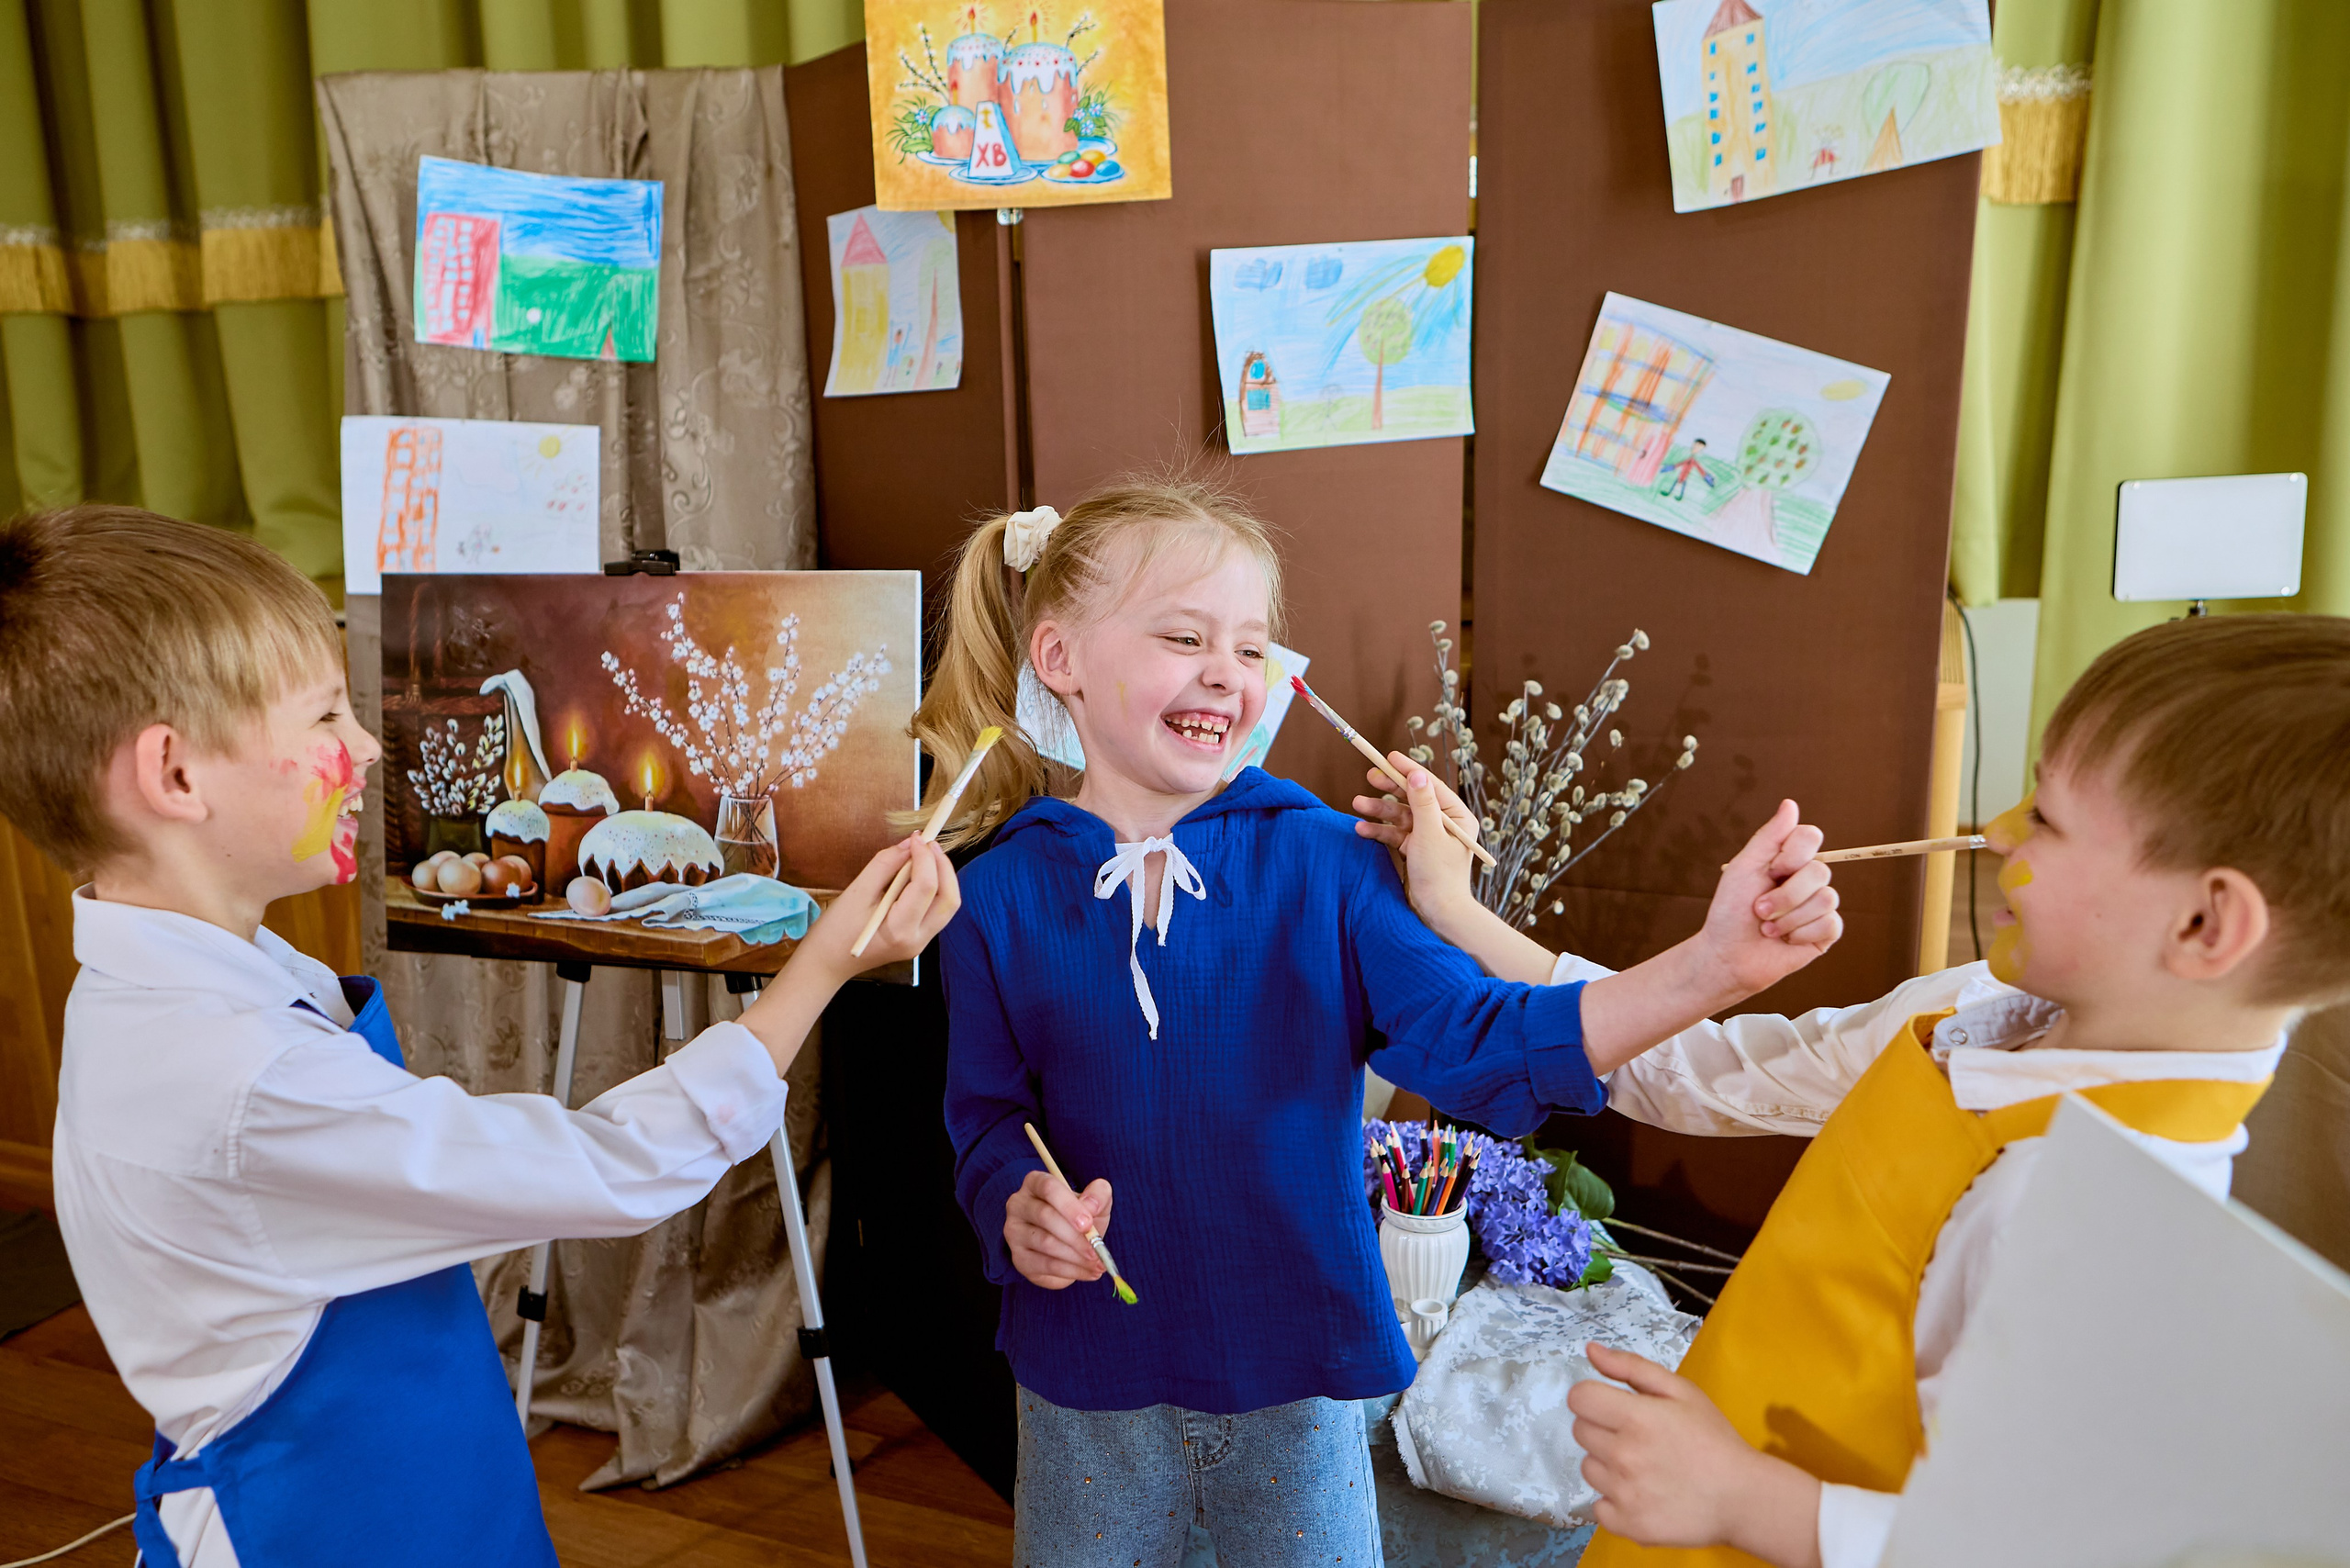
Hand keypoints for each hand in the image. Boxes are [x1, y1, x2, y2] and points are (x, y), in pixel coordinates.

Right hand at [792, 834, 961, 983]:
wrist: (827, 963)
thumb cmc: (835, 929)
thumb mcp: (857, 891)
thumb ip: (885, 865)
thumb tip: (909, 845)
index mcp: (900, 929)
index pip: (926, 887)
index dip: (925, 857)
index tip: (917, 837)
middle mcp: (917, 939)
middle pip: (949, 899)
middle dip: (944, 867)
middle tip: (928, 844)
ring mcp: (921, 943)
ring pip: (948, 906)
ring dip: (943, 877)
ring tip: (925, 855)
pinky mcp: (918, 939)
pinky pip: (937, 911)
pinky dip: (935, 889)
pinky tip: (919, 874)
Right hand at [1005, 1168, 1113, 1289]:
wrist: (1068, 1246)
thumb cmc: (1080, 1217)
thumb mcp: (1094, 1202)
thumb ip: (1098, 1195)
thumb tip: (1091, 1205)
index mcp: (1035, 1183)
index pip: (1048, 1188)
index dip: (1069, 1206)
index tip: (1088, 1223)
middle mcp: (1018, 1204)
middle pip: (1045, 1216)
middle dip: (1075, 1236)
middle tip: (1096, 1251)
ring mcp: (1014, 1231)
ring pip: (1045, 1243)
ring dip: (1076, 1257)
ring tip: (1097, 1264)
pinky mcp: (1018, 1257)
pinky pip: (1045, 1265)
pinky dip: (1071, 1271)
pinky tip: (1088, 1272)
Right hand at [1352, 751, 1478, 917]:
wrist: (1435, 913)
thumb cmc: (1439, 875)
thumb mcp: (1429, 834)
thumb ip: (1422, 803)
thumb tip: (1418, 774)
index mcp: (1457, 817)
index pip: (1430, 786)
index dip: (1409, 770)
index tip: (1390, 757)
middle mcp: (1443, 824)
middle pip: (1413, 797)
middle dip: (1390, 788)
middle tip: (1370, 776)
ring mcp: (1427, 837)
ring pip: (1400, 815)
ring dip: (1378, 810)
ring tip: (1356, 804)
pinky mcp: (1414, 850)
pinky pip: (1394, 834)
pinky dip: (1378, 831)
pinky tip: (1361, 829)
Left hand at [1570, 1342, 1821, 1567]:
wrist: (1742, 1497)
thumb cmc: (1713, 1439)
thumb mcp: (1681, 1391)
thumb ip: (1631, 1367)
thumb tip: (1591, 1349)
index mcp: (1636, 1417)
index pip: (1579, 1398)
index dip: (1593, 1399)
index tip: (1613, 1407)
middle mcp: (1624, 1456)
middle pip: (1581, 1432)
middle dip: (1604, 1430)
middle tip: (1639, 1439)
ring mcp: (1624, 1494)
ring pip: (1589, 1469)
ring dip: (1608, 1466)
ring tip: (1645, 1468)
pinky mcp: (1628, 1525)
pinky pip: (1599, 1507)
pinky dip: (1615, 1502)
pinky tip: (1643, 1495)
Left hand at [1695, 800, 1840, 999]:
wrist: (1728, 955)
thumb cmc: (1731, 911)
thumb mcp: (1744, 868)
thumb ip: (1769, 837)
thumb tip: (1790, 804)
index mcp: (1789, 860)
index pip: (1811, 837)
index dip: (1793, 854)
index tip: (1770, 870)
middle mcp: (1807, 880)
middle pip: (1819, 871)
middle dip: (1784, 895)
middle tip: (1759, 909)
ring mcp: (1819, 906)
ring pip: (1826, 898)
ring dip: (1788, 917)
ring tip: (1767, 928)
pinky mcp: (1825, 932)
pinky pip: (1831, 924)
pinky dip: (1801, 933)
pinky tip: (1786, 940)